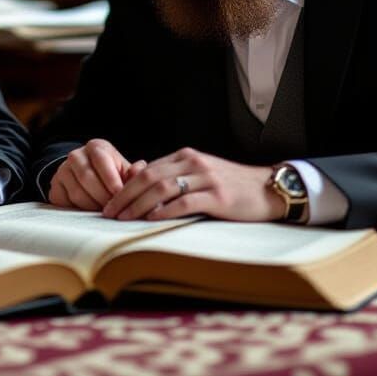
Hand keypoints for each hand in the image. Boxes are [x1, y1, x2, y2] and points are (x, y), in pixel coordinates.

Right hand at [47, 139, 145, 209]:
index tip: (120, 194)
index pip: (101, 160)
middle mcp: (76, 155)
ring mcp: (63, 170)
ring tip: (103, 211)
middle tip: (113, 209)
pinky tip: (90, 211)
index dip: (111, 179)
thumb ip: (134, 172)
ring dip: (92, 205)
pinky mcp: (55, 186)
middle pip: (87, 177)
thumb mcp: (124, 172)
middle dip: (102, 196)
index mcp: (96, 147)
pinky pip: (66, 201)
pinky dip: (79, 210)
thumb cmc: (112, 176)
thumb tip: (139, 168)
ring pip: (76, 191)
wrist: (89, 179)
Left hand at [101, 148, 284, 221]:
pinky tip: (152, 219)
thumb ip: (175, 177)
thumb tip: (143, 188)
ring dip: (138, 204)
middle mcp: (193, 163)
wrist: (267, 189)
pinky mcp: (218, 196)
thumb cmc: (231, 186)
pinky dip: (165, 210)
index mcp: (185, 156)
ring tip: (124, 218)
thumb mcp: (200, 175)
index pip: (146, 169)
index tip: (110, 202)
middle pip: (149, 177)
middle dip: (125, 195)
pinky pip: (185, 202)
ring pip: (162, 188)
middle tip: (109, 213)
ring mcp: (205, 178)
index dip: (125, 186)